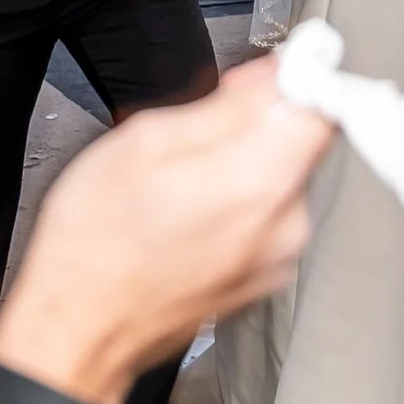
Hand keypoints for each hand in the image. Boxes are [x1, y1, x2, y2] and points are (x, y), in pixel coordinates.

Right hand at [0, 58, 334, 403]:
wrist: (78, 328)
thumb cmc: (96, 245)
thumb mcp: (147, 140)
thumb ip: (230, 104)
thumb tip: (281, 75)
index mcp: (261, 182)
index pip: (325, 108)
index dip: (296, 79)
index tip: (270, 76)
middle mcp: (284, 225)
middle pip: (300, 144)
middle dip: (256, 124)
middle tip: (197, 129)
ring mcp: (277, 259)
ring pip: (279, 180)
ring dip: (241, 166)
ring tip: (180, 182)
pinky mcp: (263, 279)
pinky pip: (265, 220)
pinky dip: (234, 206)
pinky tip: (185, 215)